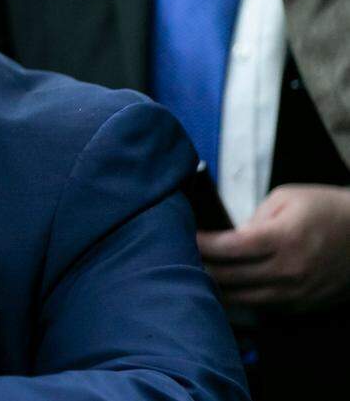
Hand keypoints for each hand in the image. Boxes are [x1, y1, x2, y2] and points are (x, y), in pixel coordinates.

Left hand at [198, 184, 349, 310]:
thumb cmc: (325, 209)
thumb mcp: (287, 197)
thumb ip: (254, 218)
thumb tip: (230, 239)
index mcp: (284, 238)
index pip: (231, 247)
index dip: (203, 244)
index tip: (186, 238)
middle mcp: (290, 270)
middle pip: (231, 278)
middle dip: (201, 268)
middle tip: (181, 259)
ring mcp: (297, 293)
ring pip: (242, 299)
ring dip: (216, 290)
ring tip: (193, 278)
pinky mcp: (303, 306)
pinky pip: (262, 308)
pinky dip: (239, 301)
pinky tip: (223, 292)